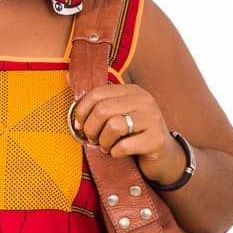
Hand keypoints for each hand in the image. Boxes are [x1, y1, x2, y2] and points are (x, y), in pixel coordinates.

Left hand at [71, 83, 186, 184]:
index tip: (80, 125)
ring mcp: (152, 119)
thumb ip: (97, 100)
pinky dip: (115, 153)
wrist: (163, 156)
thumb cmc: (134, 134)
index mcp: (132, 91)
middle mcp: (144, 101)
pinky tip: (118, 153)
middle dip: (91, 129)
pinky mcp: (155, 139)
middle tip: (93, 139)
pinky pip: (124, 146)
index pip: (97, 94)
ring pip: (113, 127)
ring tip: (107, 146)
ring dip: (104, 141)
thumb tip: (68, 77)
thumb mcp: (118, 113)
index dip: (82, 111)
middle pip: (103, 110)